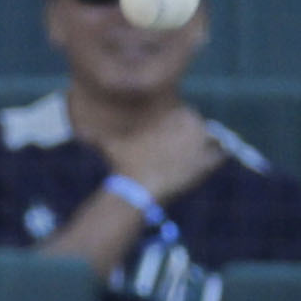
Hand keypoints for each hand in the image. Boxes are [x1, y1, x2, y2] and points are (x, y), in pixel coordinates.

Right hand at [104, 101, 224, 206]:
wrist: (137, 189)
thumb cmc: (124, 163)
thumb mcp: (111, 144)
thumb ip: (97, 133)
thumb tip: (80, 130)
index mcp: (174, 111)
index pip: (185, 114)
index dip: (178, 127)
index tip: (169, 139)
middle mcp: (192, 122)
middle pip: (198, 126)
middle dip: (190, 136)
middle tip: (178, 152)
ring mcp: (202, 143)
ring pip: (212, 138)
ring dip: (207, 144)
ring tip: (192, 157)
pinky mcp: (207, 163)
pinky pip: (221, 155)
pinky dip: (218, 156)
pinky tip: (210, 162)